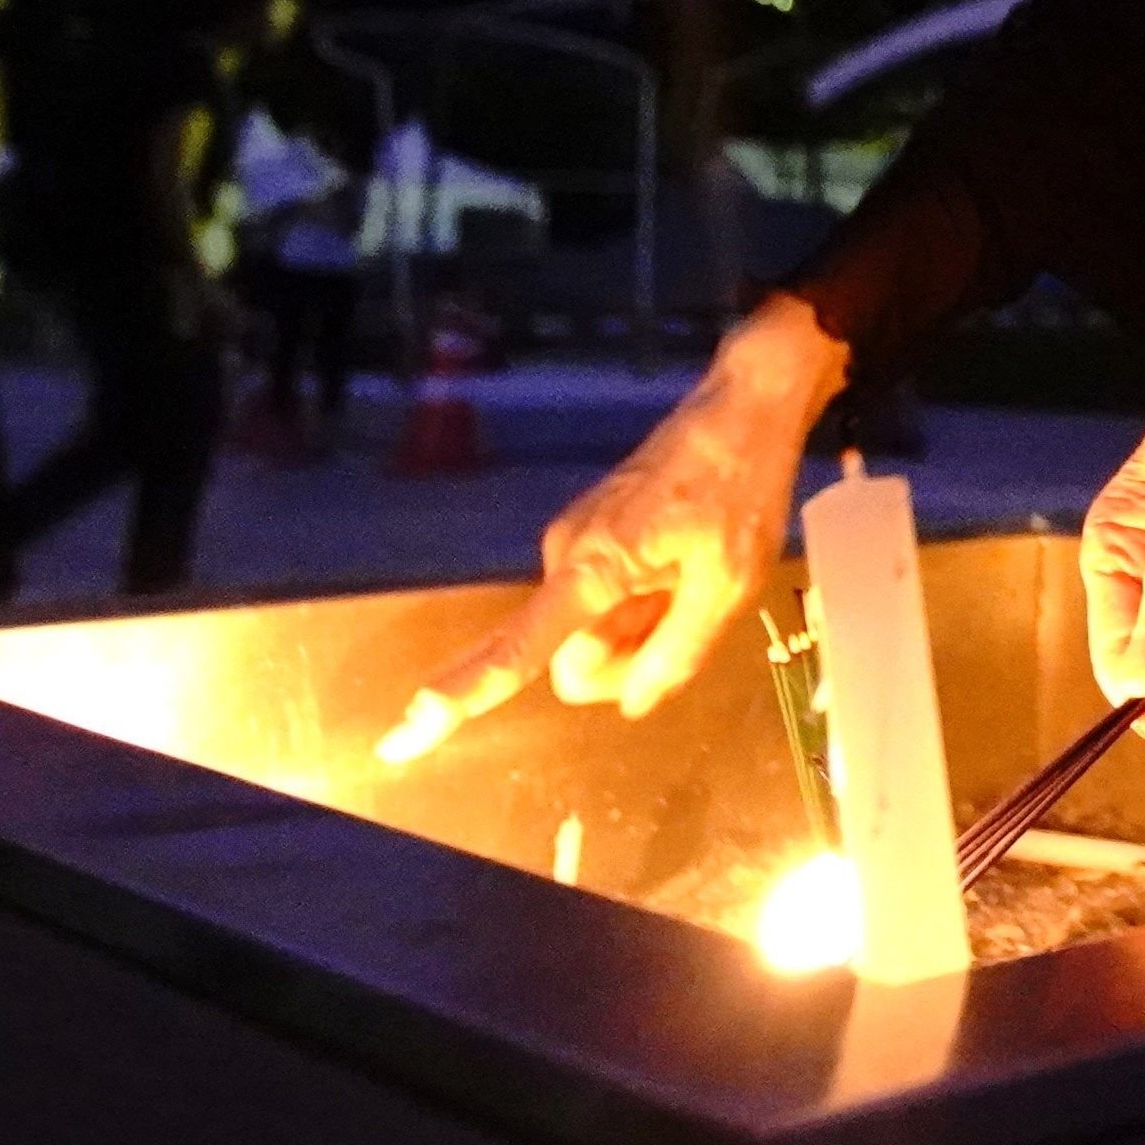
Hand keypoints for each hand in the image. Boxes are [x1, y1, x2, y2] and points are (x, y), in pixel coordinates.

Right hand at [380, 295, 845, 761]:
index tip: (403, 736)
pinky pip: (597, 603)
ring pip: (588, 635)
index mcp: (593, 568)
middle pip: (570, 663)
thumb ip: (677, 653)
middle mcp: (563, 558)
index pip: (516, 650)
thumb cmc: (740, 490)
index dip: (462, 697)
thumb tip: (630, 705)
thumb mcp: (729, 584)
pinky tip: (676, 566)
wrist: (741, 407)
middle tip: (687, 608)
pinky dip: (635, 603)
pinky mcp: (584, 539)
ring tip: (688, 573)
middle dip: (625, 661)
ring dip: (638, 628)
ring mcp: (570, 546)